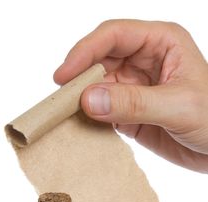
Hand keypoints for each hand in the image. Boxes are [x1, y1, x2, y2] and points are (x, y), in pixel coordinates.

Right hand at [54, 19, 207, 172]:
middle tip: (61, 100)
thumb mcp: (179, 106)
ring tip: (64, 115)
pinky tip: (80, 127)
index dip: (85, 51)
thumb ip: (134, 103)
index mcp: (160, 43)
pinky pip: (101, 112)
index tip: (64, 75)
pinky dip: (89, 119)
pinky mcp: (128, 113)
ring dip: (81, 101)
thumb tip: (88, 100)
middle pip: (99, 62)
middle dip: (79, 79)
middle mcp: (143, 62)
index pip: (114, 36)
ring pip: (96, 88)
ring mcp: (134, 89)